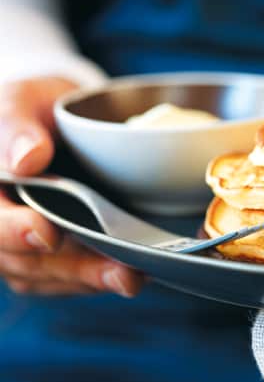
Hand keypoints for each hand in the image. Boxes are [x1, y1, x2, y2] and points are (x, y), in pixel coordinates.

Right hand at [0, 77, 142, 296]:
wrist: (56, 124)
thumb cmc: (33, 110)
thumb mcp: (22, 101)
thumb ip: (15, 125)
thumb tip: (28, 159)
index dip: (12, 231)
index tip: (46, 234)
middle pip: (23, 260)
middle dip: (72, 268)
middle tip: (117, 270)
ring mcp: (20, 248)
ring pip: (50, 276)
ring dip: (92, 280)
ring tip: (132, 277)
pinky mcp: (49, 260)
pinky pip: (68, 280)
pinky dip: (98, 278)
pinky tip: (132, 273)